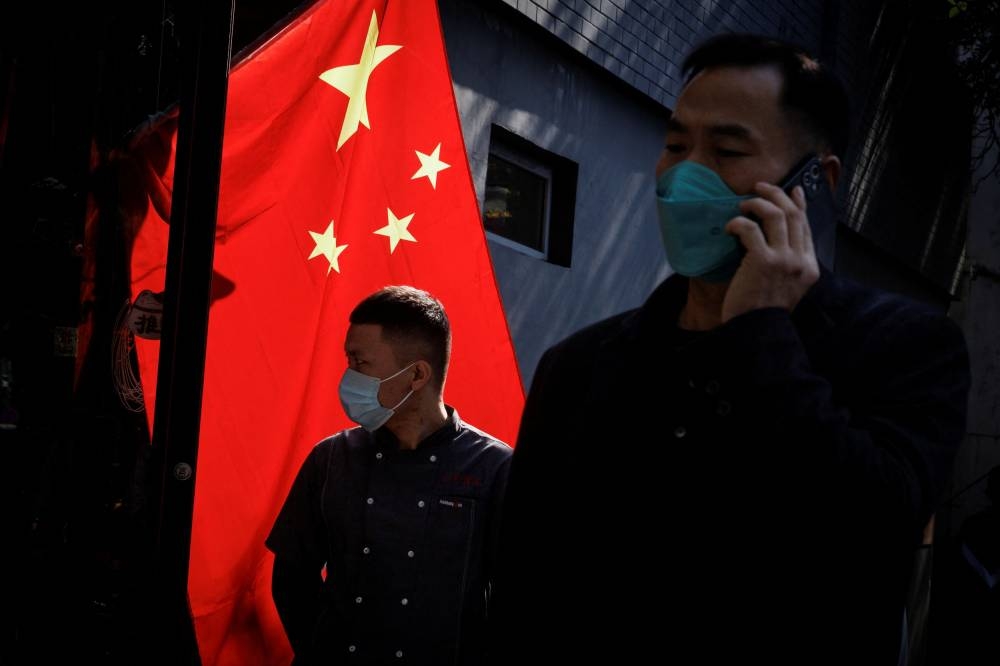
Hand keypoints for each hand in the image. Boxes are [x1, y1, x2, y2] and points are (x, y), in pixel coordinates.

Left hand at [721, 182, 819, 322]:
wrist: (756, 331)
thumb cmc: (764, 311)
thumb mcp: (788, 287)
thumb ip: (789, 264)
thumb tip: (778, 238)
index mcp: (810, 266)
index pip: (807, 225)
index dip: (798, 203)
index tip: (792, 190)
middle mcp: (801, 260)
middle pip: (793, 214)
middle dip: (776, 194)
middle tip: (759, 187)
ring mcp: (784, 259)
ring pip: (775, 214)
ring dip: (757, 204)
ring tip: (742, 205)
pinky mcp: (762, 261)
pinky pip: (750, 229)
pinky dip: (738, 223)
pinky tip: (729, 227)